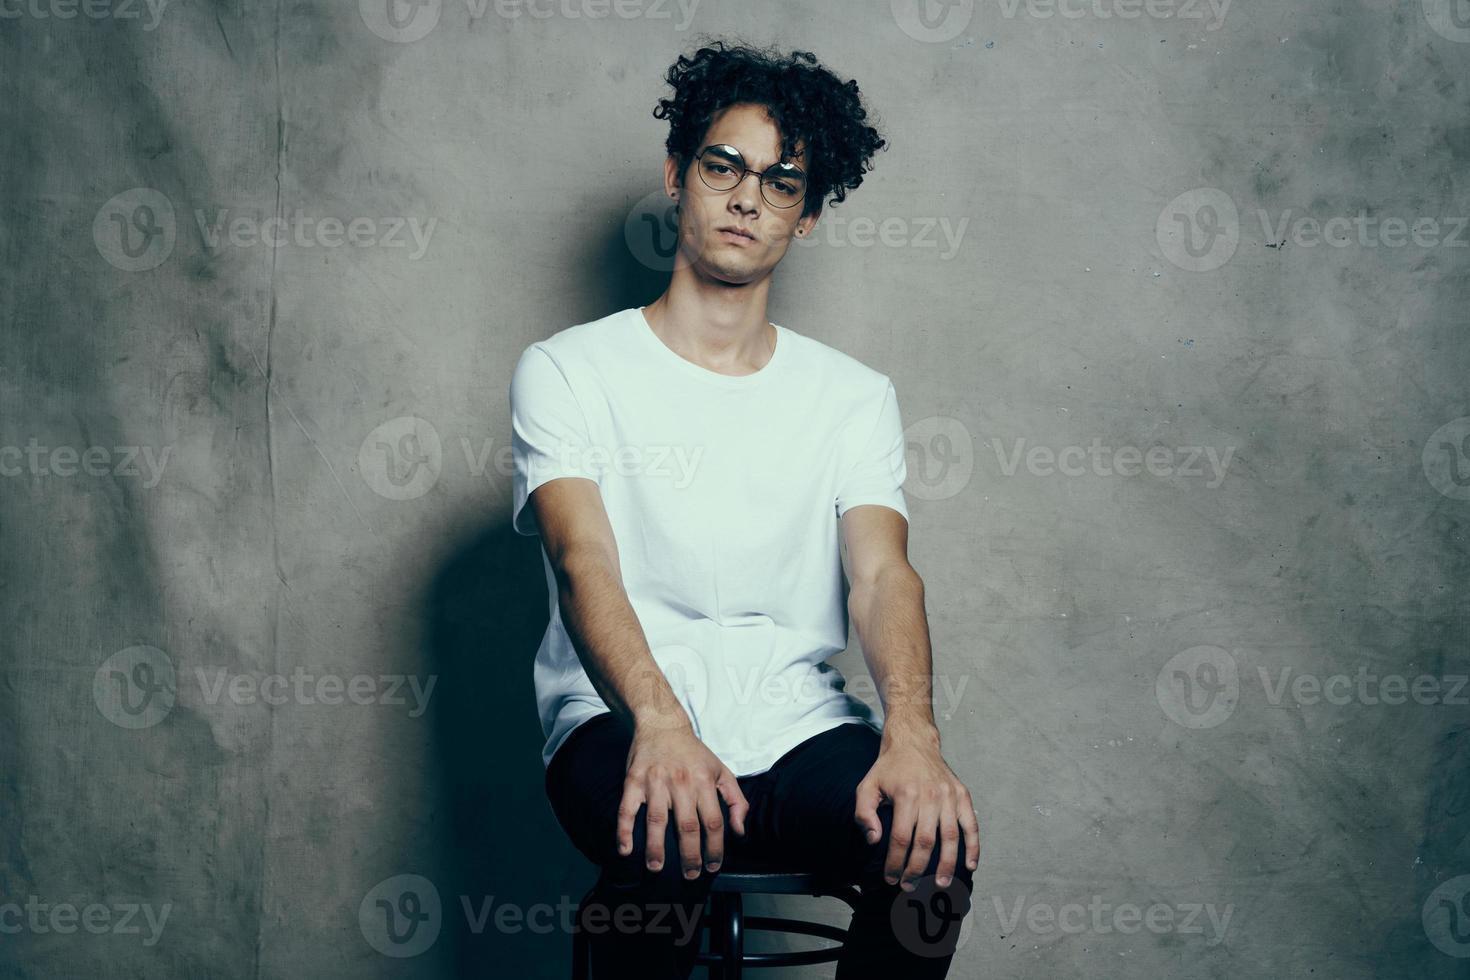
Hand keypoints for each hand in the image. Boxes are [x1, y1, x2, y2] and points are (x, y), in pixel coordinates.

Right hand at [618, 725, 749, 878]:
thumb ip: (735, 800)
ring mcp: (655, 782)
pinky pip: (627, 808)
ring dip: (656, 847)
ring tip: (656, 868)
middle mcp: (680, 783)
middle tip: (690, 876)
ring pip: (656, 820)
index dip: (715, 848)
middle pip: (686, 826)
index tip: (713, 866)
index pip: (713, 822)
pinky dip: (623, 830)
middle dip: (689, 856)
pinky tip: (625, 850)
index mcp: (704, 781)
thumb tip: (739, 832)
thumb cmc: (693, 753)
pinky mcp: (633, 780)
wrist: (662, 723)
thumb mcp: (721, 770)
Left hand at [853, 737, 979, 890]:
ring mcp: (949, 796)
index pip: (901, 838)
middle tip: (910, 887)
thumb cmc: (889, 768)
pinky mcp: (962, 795)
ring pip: (950, 837)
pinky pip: (971, 825)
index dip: (896, 863)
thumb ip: (864, 814)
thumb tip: (875, 841)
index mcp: (906, 795)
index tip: (891, 879)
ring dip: (946, 864)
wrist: (914, 742)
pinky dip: (974, 846)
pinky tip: (970, 865)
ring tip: (939, 884)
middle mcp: (930, 796)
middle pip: (926, 842)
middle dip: (917, 869)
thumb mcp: (867, 786)